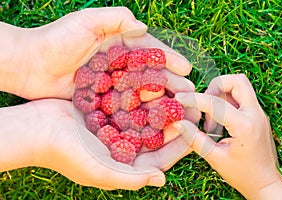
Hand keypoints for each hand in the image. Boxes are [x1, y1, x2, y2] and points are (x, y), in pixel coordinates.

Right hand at [0, 99, 192, 189]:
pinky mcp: (109, 110)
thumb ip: (130, 178)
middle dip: (175, 125)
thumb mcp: (98, 170)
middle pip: (156, 136)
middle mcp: (124, 146)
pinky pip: (133, 103)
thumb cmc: (66, 153)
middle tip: (193, 111)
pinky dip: (144, 96)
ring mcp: (117, 127)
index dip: (178, 147)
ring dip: (162, 108)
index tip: (194, 133)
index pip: (159, 158)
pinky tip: (157, 85)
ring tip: (180, 96)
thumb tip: (162, 180)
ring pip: (147, 118)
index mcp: (125, 164)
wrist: (36, 129)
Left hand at [8, 7, 190, 99]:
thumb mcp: (87, 21)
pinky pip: (123, 107)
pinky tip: (151, 121)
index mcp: (118, 44)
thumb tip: (143, 28)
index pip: (149, 51)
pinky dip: (137, 113)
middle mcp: (118, 65)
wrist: (28, 65)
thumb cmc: (56, 40)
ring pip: (139, 92)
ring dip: (158, 101)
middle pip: (149, 74)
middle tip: (189, 93)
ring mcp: (110, 84)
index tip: (186, 68)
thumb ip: (116, 19)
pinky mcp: (100, 100)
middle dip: (170, 83)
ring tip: (177, 110)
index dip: (168, 59)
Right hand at [174, 74, 281, 198]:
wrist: (266, 183)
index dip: (194, 99)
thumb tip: (179, 123)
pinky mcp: (257, 116)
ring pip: (240, 87)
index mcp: (245, 126)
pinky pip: (241, 98)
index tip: (180, 99)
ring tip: (211, 119)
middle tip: (204, 103)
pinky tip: (218, 121)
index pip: (215, 103)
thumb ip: (195, 139)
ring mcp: (258, 114)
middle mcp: (255, 114)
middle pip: (237, 81)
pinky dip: (226, 103)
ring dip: (221, 95)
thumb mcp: (215, 158)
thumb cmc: (242, 175)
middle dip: (216, 86)